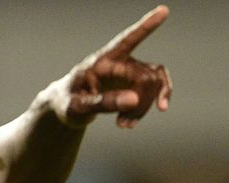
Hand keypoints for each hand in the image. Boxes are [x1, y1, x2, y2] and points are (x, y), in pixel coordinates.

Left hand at [64, 5, 171, 127]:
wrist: (65, 107)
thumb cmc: (66, 103)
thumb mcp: (76, 107)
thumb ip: (102, 103)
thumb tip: (134, 99)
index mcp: (101, 61)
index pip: (126, 41)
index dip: (145, 27)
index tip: (163, 11)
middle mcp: (118, 61)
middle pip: (145, 76)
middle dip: (141, 103)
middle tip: (123, 124)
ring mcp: (129, 71)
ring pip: (154, 83)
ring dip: (144, 107)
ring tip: (124, 125)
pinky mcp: (134, 82)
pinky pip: (156, 87)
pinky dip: (151, 104)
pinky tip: (134, 121)